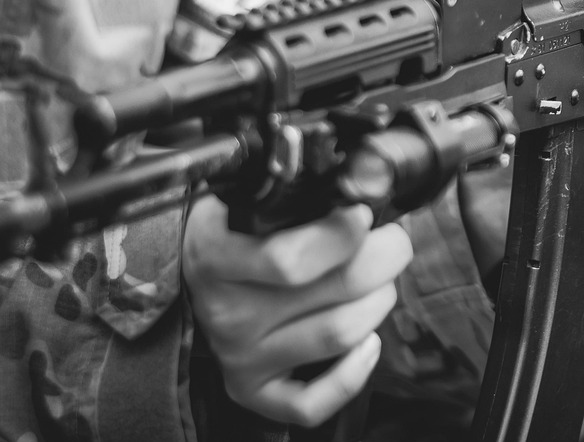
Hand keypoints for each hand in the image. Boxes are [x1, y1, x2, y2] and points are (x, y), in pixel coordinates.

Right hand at [182, 197, 412, 426]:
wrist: (187, 280)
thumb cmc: (234, 232)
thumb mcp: (241, 201)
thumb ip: (290, 195)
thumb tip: (359, 185)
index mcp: (216, 257)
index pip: (291, 259)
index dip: (345, 233)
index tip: (366, 213)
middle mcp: (226, 313)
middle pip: (339, 287)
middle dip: (386, 256)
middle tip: (391, 242)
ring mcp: (239, 357)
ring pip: (341, 332)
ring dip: (381, 300)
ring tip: (380, 282)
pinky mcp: (253, 392)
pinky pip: (312, 402)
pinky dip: (355, 373)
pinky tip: (368, 342)